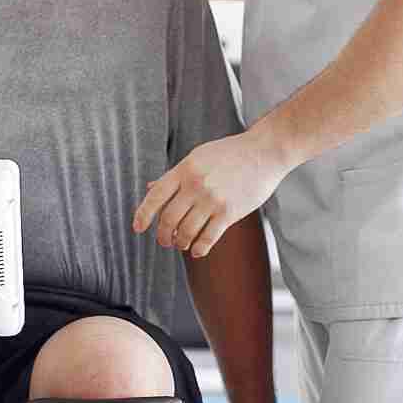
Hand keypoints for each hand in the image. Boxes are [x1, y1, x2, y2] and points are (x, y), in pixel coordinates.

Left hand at [135, 131, 290, 258]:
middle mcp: (196, 185)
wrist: (265, 152)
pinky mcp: (230, 212)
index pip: (156, 196)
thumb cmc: (230, 153)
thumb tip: (150, 188)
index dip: (143, 215)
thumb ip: (175, 175)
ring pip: (186, 231)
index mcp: (185, 169)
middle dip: (163, 235)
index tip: (138, 229)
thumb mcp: (198, 157)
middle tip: (165, 241)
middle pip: (169, 219)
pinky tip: (197, 250)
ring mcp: (213, 199)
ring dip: (180, 242)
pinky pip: (208, 237)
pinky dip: (199, 248)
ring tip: (182, 244)